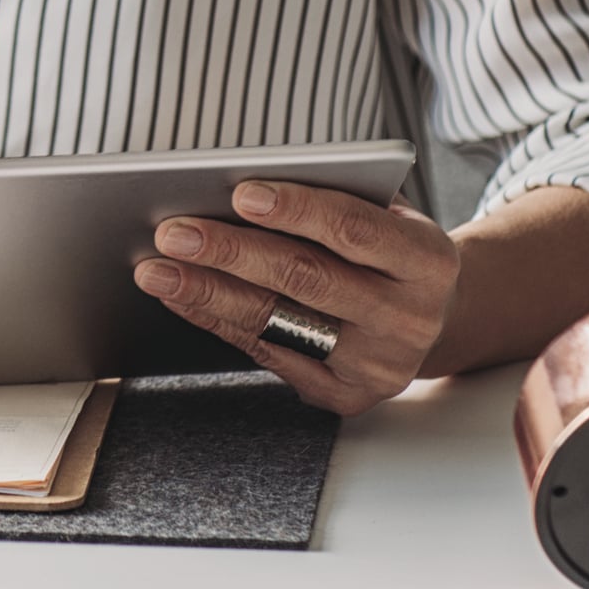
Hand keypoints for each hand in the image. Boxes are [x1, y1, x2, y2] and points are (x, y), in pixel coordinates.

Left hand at [131, 180, 459, 415]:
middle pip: (307, 278)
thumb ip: (333, 203)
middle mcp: (409, 319)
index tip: (238, 192)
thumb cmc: (387, 251)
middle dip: (231, 252)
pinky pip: (268, 354)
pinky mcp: (345, 395)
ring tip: (156, 269)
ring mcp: (378, 365)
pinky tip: (182, 297)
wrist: (432, 320)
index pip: (355, 229)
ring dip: (207, 292)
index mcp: (427, 260)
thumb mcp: (386, 216)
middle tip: (171, 232)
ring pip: (279, 321)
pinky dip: (217, 321)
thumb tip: (236, 193)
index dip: (296, 210)